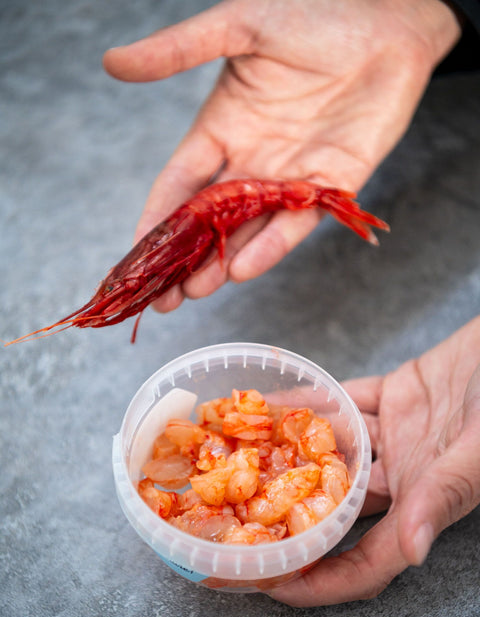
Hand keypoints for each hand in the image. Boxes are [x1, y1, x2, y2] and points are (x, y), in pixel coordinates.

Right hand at [103, 0, 459, 311]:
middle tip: (164, 294)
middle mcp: (251, 162)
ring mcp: (289, 178)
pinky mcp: (331, 185)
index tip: (137, 253)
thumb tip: (112, 62)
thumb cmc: (314, 13)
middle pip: (209, 221)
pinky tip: (243, 269)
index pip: (179, 184)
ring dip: (220, 263)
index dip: (157, 218)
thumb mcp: (239, 26)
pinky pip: (296, 224)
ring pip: (248, 232)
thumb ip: (179, 50)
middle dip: (185, 258)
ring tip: (194, 292)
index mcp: (222, 130)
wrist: (389, 20)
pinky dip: (271, 246)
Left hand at [268, 316, 479, 606]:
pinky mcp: (396, 396)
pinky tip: (276, 401)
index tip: (275, 589)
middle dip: (291, 520)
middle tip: (238, 521)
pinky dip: (312, 401)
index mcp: (427, 500)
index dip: (324, 582)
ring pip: (336, 452)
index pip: (370, 560)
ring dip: (293, 452)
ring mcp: (398, 435)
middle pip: (339, 511)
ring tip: (243, 454)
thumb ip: (445, 494)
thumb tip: (413, 551)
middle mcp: (408, 474)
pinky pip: (345, 400)